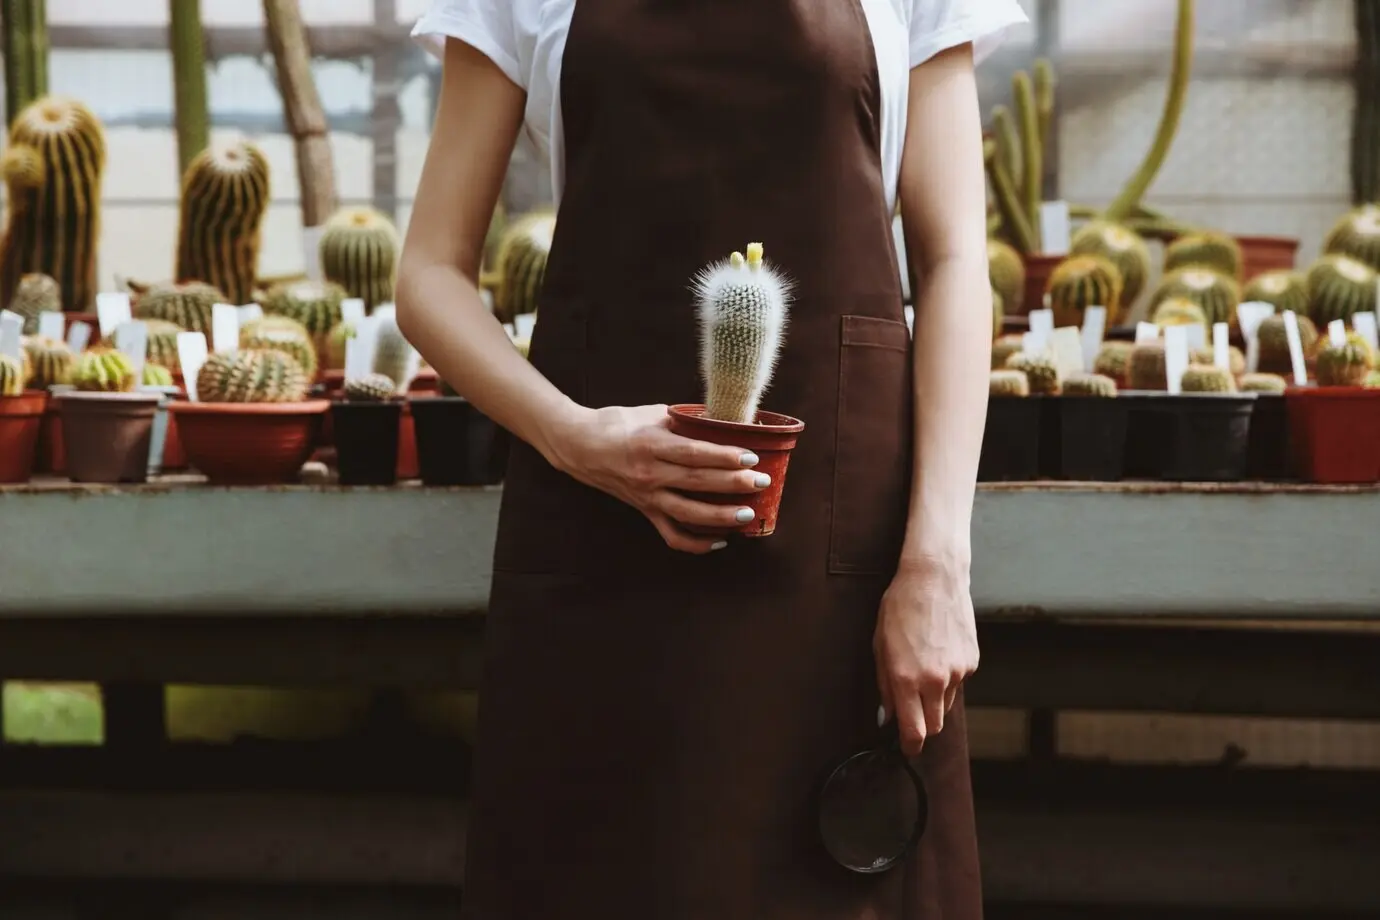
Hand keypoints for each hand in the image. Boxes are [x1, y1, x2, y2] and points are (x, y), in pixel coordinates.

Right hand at [547, 404, 769, 552]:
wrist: (578, 446)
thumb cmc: (615, 423)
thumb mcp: (650, 413)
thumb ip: (683, 419)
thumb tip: (719, 421)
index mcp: (651, 444)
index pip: (694, 454)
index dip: (724, 457)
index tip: (750, 457)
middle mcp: (649, 473)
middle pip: (697, 482)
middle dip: (733, 484)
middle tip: (760, 482)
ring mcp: (646, 496)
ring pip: (687, 513)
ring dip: (720, 517)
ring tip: (747, 515)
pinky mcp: (644, 511)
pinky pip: (671, 534)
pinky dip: (696, 543)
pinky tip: (719, 541)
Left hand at [873, 560, 979, 757]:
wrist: (934, 579)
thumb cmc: (901, 608)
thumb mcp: (880, 646)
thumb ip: (885, 685)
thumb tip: (888, 716)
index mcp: (906, 679)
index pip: (914, 731)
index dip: (909, 745)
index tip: (907, 748)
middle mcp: (934, 681)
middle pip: (934, 726)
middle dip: (923, 725)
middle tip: (912, 710)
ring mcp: (957, 672)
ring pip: (947, 705)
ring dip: (935, 699)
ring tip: (923, 668)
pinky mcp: (972, 662)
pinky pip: (958, 683)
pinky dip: (948, 678)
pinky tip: (938, 652)